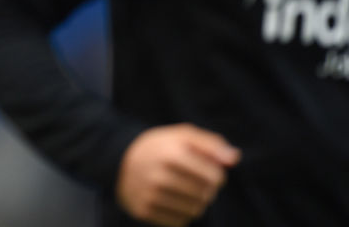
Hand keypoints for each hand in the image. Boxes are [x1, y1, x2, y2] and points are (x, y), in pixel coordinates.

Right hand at [116, 123, 240, 226]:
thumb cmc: (158, 147)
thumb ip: (210, 143)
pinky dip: (182, 214)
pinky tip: (173, 201)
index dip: (217, 175)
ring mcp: (150, 195)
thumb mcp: (181, 135)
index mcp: (171, 154)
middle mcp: (159, 176)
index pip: (214, 177)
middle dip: (207, 190)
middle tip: (197, 182)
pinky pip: (179, 222)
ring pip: (194, 211)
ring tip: (185, 191)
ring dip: (196, 203)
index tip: (208, 171)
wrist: (117, 160)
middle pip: (205, 196)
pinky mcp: (143, 210)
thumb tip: (234, 158)